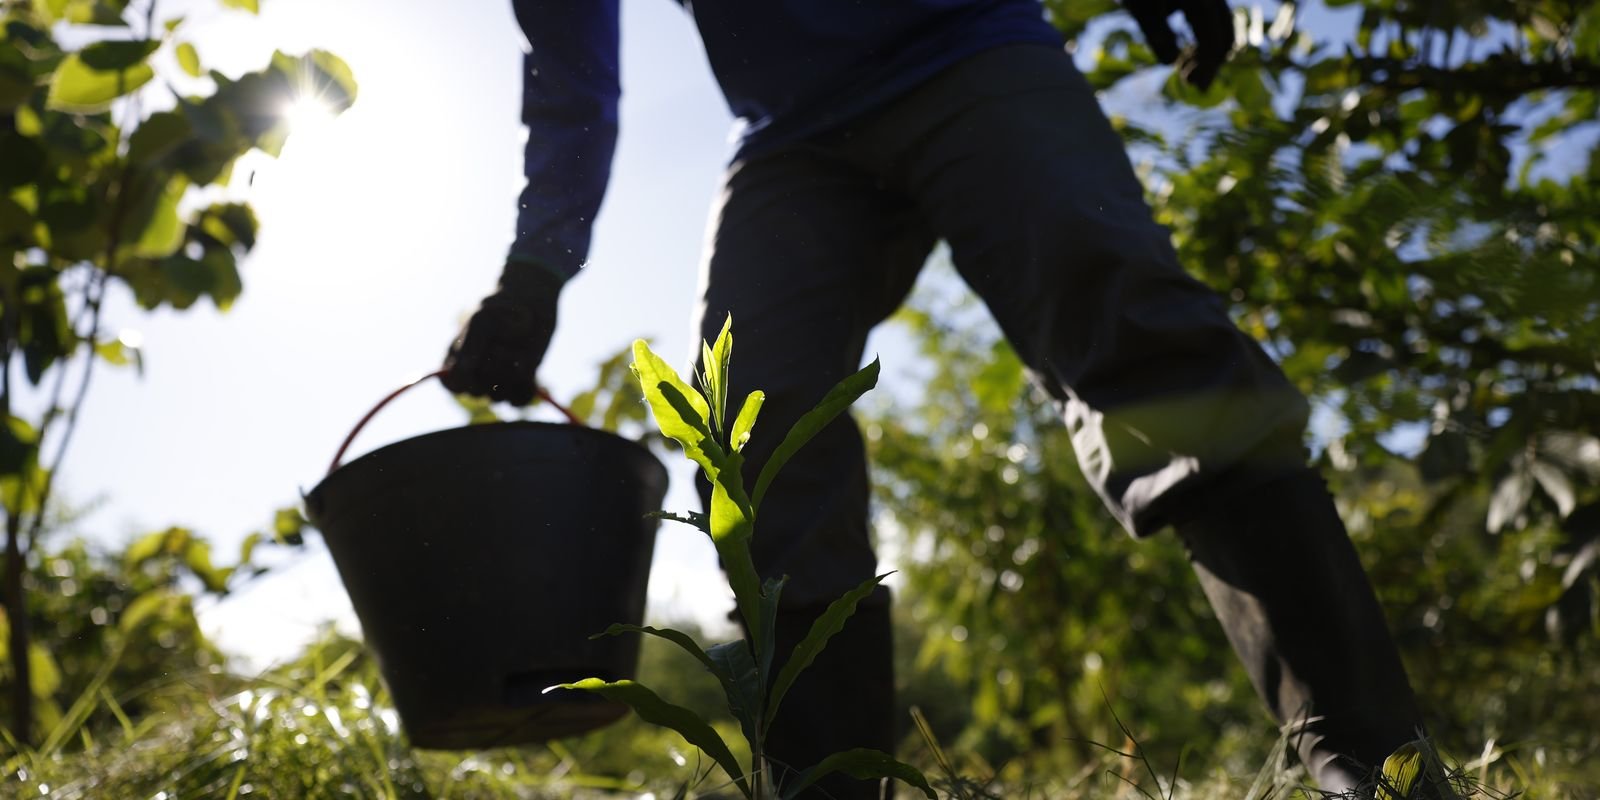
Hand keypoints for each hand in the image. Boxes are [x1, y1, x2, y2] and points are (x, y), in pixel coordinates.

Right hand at [441, 262, 563, 404]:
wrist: (533, 306)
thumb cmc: (503, 310)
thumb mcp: (483, 320)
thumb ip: (471, 344)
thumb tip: (462, 370)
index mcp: (458, 359)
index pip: (452, 384)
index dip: (463, 378)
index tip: (474, 362)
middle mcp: (477, 374)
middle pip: (477, 392)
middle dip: (490, 372)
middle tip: (502, 347)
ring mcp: (498, 381)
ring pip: (498, 397)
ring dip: (510, 377)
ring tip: (518, 352)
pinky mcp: (520, 385)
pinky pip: (518, 402)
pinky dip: (525, 389)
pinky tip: (529, 370)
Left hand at [1126, 0, 1233, 90]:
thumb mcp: (1141, 8)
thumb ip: (1155, 33)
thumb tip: (1169, 63)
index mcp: (1200, 0)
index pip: (1211, 39)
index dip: (1207, 67)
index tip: (1194, 87)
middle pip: (1224, 35)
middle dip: (1211, 63)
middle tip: (1189, 82)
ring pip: (1221, 30)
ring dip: (1207, 54)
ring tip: (1183, 70)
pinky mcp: (1204, 1)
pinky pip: (1214, 23)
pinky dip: (1204, 41)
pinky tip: (1185, 55)